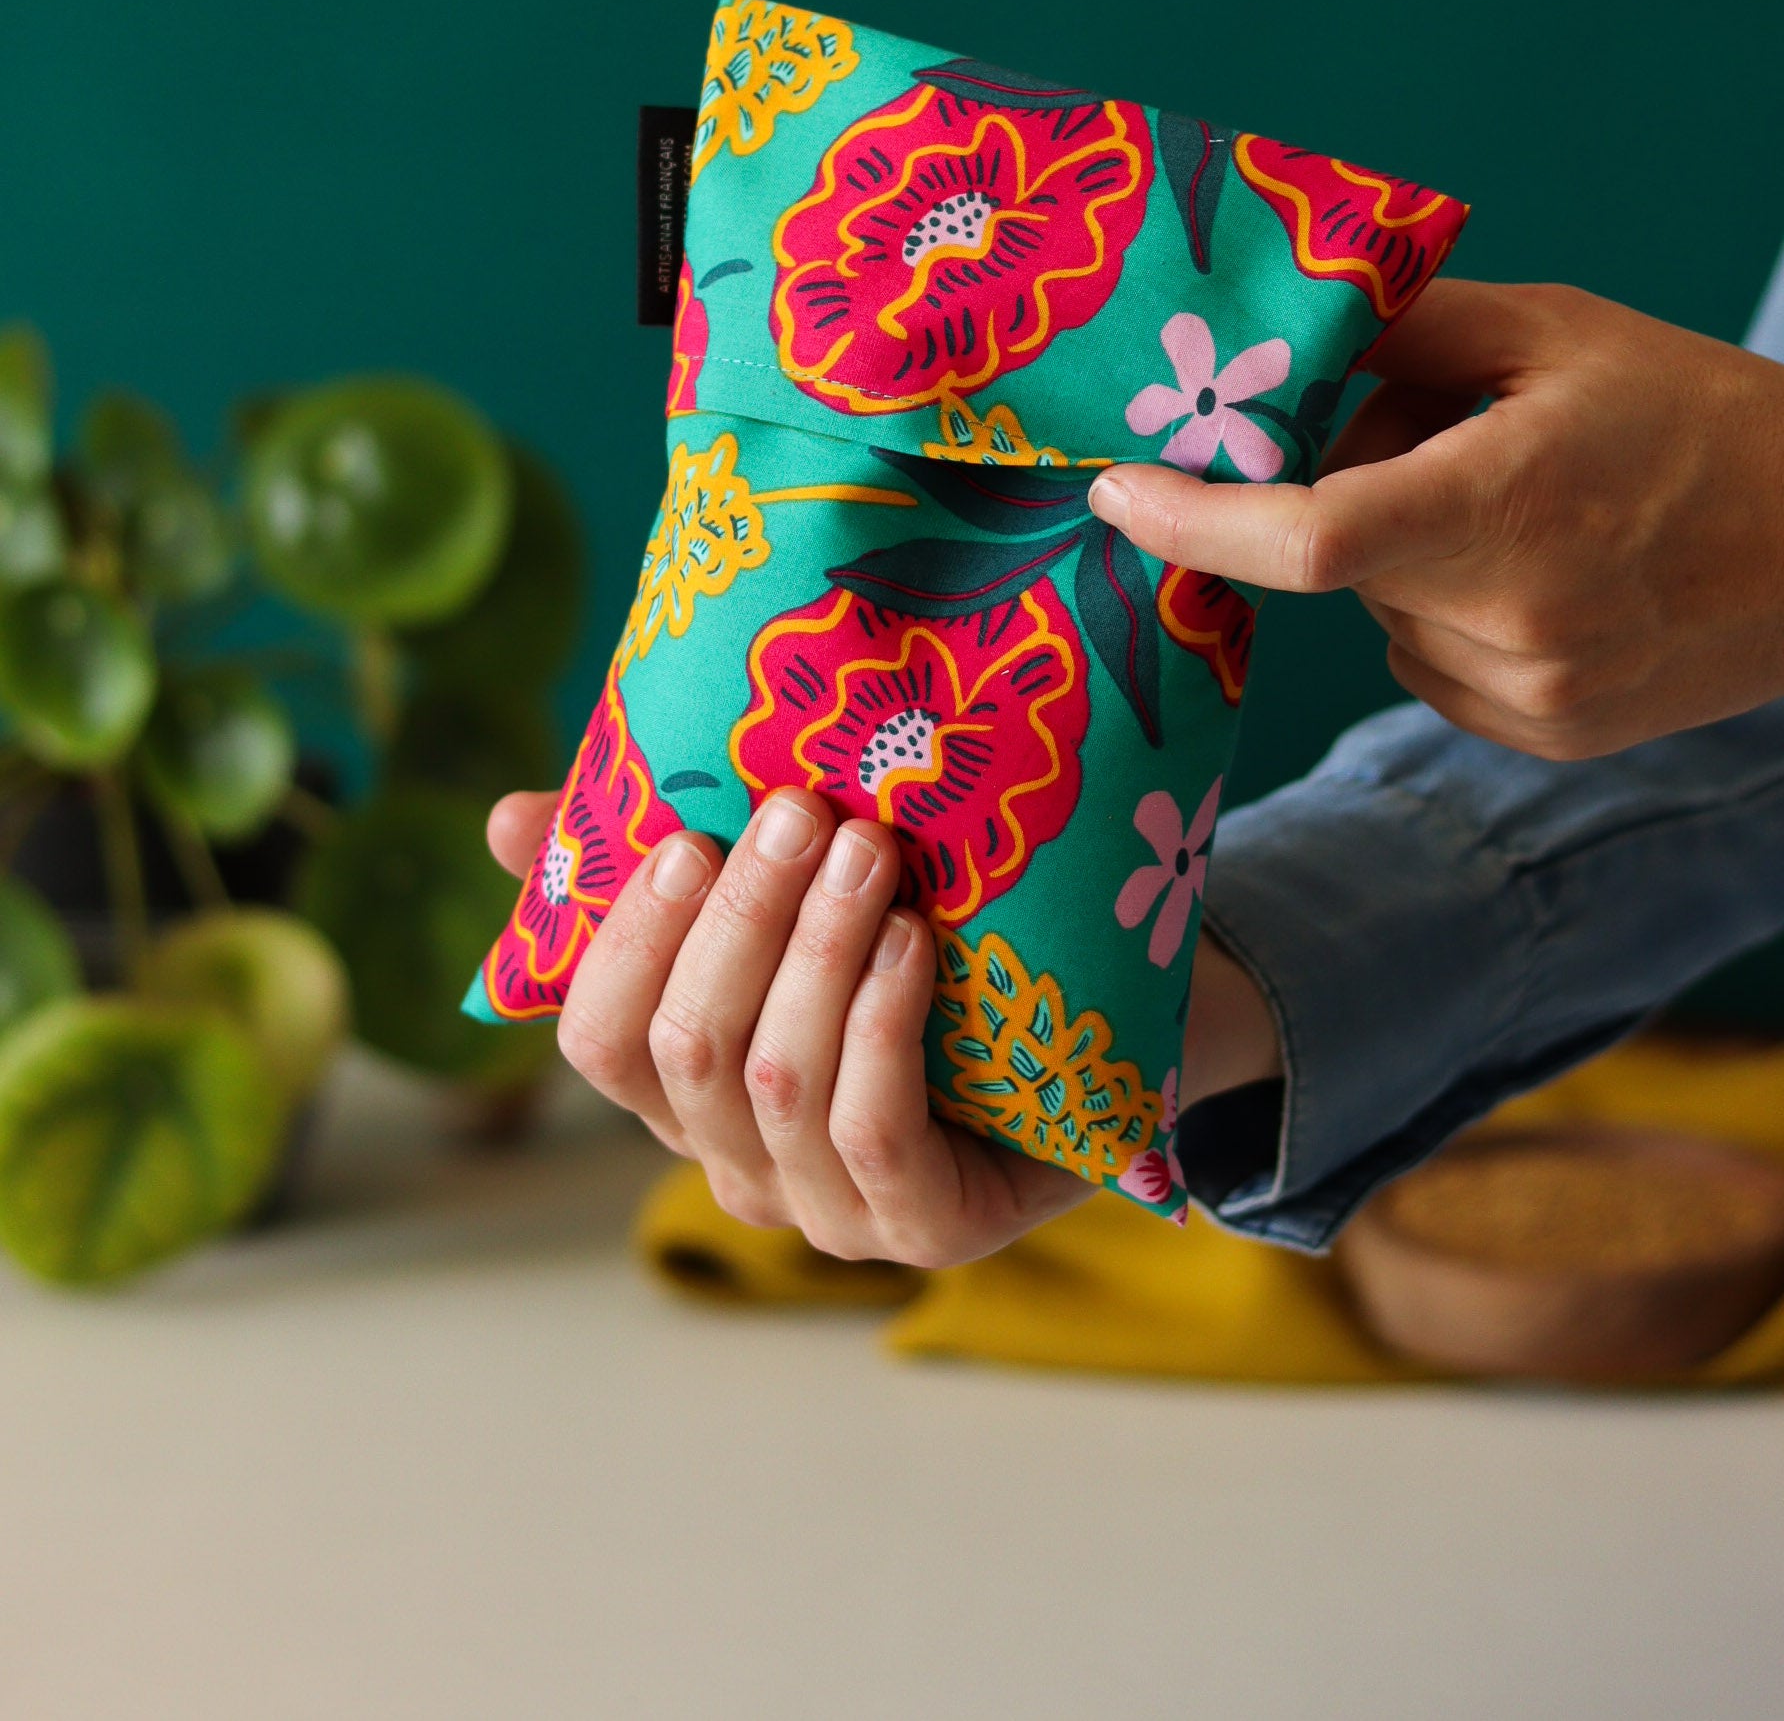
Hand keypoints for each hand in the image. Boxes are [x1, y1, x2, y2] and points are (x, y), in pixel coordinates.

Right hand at [487, 789, 1283, 1262]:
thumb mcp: (788, 896)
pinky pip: (873, 1134)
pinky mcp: (926, 1231)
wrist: (1098, 1027)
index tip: (685, 838)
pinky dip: (880, 1028)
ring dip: (815, 951)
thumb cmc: (926, 950)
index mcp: (687, 1094)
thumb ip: (657, 868)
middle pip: (688, 1049)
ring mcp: (830, 1212)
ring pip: (776, 1083)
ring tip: (867, 849)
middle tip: (798, 810)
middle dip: (738, 920)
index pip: (598, 1040)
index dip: (626, 942)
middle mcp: (742, 1165)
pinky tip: (911, 944)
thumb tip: (506, 822)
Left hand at [1088, 280, 1783, 759]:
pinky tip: (1536, 574)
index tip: (1117, 489)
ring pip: (1377, 614)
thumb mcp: (1552, 333)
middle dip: (1337, 497)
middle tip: (1427, 441)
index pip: (1307, 536)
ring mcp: (1528, 694)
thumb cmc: (1696, 417)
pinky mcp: (1540, 732)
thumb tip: (1272, 341)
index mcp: (1509, 505)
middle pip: (1335, 563)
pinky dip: (1439, 612)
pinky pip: (1424, 662)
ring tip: (1518, 509)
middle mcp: (1512, 621)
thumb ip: (1401, 332)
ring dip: (1397, 560)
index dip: (1192, 520)